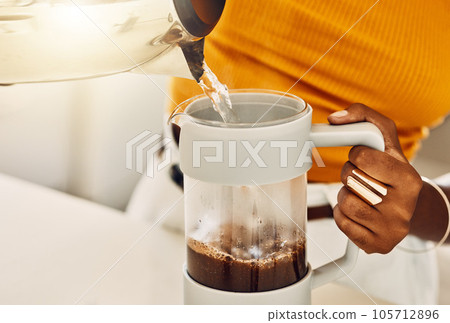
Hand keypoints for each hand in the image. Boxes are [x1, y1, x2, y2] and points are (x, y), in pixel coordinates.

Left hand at [328, 103, 422, 253]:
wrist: (407, 208)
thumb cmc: (390, 169)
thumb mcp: (385, 138)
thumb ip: (362, 115)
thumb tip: (334, 118)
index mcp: (409, 178)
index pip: (362, 157)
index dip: (356, 155)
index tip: (364, 158)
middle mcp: (404, 206)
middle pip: (350, 180)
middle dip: (348, 174)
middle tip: (361, 177)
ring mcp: (392, 229)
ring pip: (344, 202)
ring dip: (344, 194)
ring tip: (360, 194)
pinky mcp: (378, 245)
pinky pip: (342, 223)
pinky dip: (342, 214)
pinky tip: (358, 211)